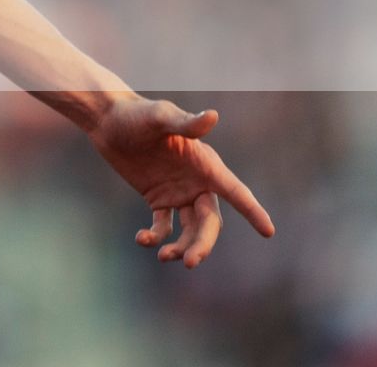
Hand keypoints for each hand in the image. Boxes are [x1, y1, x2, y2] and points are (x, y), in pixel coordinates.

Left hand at [87, 96, 274, 267]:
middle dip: (203, 244)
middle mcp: (198, 182)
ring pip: (190, 229)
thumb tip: (212, 116)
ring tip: (163, 256)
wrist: (108, 121)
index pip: (235, 191)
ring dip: (182, 247)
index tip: (268, 232)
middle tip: (190, 263)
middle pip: (210, 222)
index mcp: (206, 164)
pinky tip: (142, 238)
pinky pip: (163, 226)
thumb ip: (185, 123)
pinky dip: (155, 236)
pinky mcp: (158, 198)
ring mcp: (179, 192)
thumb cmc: (137, 114)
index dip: (252, 211)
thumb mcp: (159, 116)